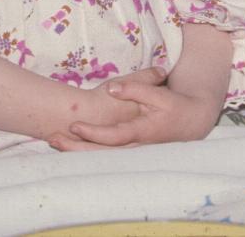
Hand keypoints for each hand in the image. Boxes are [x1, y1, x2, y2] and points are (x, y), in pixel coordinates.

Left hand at [50, 79, 221, 150]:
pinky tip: (69, 145)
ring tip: (54, 141)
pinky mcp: (127, 153)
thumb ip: (137, 89)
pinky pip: (102, 155)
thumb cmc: (176, 108)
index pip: (113, 137)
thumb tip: (112, 87)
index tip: (74, 125)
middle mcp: (133, 147)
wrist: (192, 124)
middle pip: (100, 153)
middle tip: (53, 138)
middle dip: (74, 147)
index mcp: (141, 132)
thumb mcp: (161, 95)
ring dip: (76, 150)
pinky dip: (85, 151)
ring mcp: (130, 153)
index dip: (93, 133)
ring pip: (99, 157)